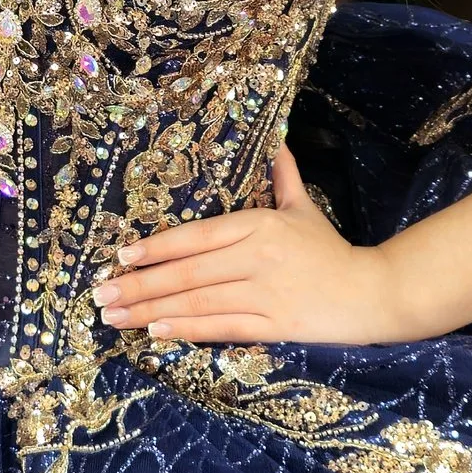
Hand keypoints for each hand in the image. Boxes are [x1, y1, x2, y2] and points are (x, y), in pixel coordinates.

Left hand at [91, 147, 418, 345]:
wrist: (371, 292)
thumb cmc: (331, 250)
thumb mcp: (305, 208)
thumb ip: (283, 177)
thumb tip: (276, 141)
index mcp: (259, 224)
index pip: (197, 236)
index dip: (157, 247)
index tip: (121, 256)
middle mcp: (257, 257)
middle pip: (188, 272)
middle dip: (139, 284)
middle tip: (100, 294)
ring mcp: (265, 292)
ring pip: (197, 301)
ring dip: (150, 309)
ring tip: (114, 316)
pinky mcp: (274, 324)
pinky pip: (222, 326)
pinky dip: (186, 329)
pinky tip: (155, 331)